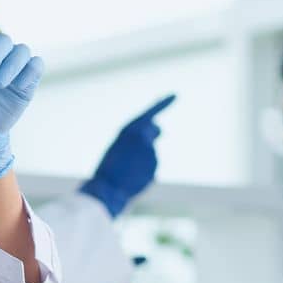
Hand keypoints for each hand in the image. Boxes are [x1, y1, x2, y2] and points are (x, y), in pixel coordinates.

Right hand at [80, 94, 175, 216]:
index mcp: (130, 129)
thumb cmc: (110, 167)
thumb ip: (138, 136)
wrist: (107, 188)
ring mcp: (151, 151)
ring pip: (151, 153)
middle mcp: (143, 137)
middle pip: (155, 130)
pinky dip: (145, 171)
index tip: (175, 94)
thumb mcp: (120, 146)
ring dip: (143, 159)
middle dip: (154, 133)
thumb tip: (159, 132)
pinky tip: (134, 177)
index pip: (150, 113)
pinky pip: (152, 167)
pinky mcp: (155, 165)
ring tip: (128, 169)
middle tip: (151, 138)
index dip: (163, 103)